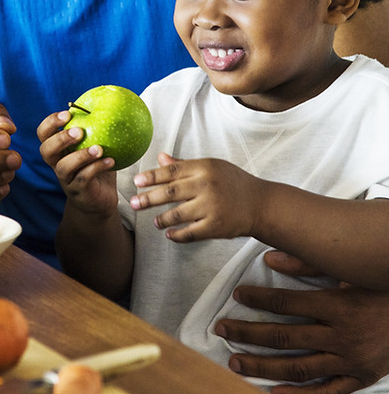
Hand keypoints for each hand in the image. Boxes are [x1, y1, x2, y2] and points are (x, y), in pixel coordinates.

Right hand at [37, 111, 117, 216]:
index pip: (44, 133)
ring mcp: (66, 179)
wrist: (100, 200)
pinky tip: (111, 161)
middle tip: (79, 131)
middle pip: (46, 150)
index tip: (67, 113)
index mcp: (58, 149)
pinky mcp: (78, 192)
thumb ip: (98, 129)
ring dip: (81, 156)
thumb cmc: (98, 168)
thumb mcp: (97, 145)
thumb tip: (112, 100)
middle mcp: (57, 164)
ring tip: (99, 149)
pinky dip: (97, 168)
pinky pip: (84, 179)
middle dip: (60, 139)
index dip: (50, 123)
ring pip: (64, 167)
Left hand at [131, 152, 259, 241]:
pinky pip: (190, 233)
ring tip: (155, 222)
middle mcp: (207, 185)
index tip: (136, 181)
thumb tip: (160, 157)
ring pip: (177, 214)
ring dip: (162, 219)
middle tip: (133, 203)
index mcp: (204, 167)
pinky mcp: (216, 226)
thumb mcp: (211, 167)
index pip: (172, 171)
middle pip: (170, 192)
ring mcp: (212, 206)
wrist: (260, 203)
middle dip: (148, 198)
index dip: (152, 176)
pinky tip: (169, 235)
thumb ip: (184, 164)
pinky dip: (177, 235)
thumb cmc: (232, 182)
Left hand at [215, 250, 388, 393]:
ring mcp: (350, 360)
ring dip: (264, 367)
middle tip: (222, 329)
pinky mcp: (360, 377)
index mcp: (338, 305)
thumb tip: (270, 257)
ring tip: (235, 362)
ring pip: (299, 368)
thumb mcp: (351, 269)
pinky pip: (328, 392)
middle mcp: (342, 335)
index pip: (288, 303)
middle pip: (285, 337)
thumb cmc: (382, 286)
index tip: (238, 295)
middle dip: (248, 333)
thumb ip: (310, 263)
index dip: (259, 298)